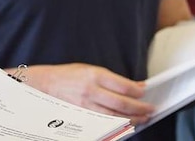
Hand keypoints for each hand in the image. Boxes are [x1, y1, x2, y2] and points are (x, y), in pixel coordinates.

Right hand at [27, 64, 154, 124]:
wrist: (44, 85)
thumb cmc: (67, 76)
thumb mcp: (89, 69)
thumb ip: (111, 79)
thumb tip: (133, 85)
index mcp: (94, 75)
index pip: (123, 86)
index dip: (138, 91)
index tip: (145, 92)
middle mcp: (91, 91)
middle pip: (122, 104)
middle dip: (140, 108)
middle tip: (150, 109)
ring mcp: (86, 106)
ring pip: (115, 117)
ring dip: (132, 119)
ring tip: (142, 119)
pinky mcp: (82, 117)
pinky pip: (104, 124)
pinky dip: (117, 126)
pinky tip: (125, 125)